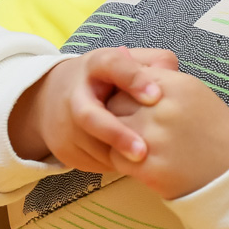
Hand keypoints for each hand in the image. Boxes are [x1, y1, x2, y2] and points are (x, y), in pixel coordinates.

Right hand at [8, 47, 178, 171]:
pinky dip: (115, 165)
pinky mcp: (65, 149)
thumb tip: (171, 72)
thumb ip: (152, 63)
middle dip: (116, 135)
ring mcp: (65, 124)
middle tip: (142, 152)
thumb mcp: (126, 63)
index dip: (133, 80)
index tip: (156, 96)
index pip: (112, 66)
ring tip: (147, 161)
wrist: (57, 98)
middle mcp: (75, 94)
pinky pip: (93, 162)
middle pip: (89, 116)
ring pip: (92, 147)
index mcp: (95, 66)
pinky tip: (134, 165)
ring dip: (119, 157)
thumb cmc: (106, 80)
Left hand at [104, 68, 228, 199]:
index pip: (131, 79)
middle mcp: (163, 108)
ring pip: (112, 131)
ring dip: (118, 138)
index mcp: (177, 85)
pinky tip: (141, 161)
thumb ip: (158, 77)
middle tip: (137, 127)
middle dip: (120, 115)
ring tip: (138, 144)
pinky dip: (122, 160)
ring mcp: (155, 138)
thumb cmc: (213, 129)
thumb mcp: (193, 93)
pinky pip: (115, 158)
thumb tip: (120, 53)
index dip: (129, 93)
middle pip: (116, 103)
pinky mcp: (149, 167)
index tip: (138, 105)